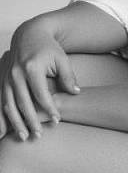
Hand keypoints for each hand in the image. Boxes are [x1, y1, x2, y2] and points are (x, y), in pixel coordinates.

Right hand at [0, 19, 79, 140]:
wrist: (29, 35)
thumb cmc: (48, 48)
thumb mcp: (62, 59)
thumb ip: (68, 76)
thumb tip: (76, 92)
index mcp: (32, 68)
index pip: (41, 93)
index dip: (49, 108)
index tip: (57, 120)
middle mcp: (16, 73)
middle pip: (23, 102)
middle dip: (31, 120)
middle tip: (39, 135)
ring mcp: (7, 78)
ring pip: (8, 104)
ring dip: (15, 122)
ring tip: (24, 137)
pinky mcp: (2, 81)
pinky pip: (0, 101)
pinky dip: (1, 117)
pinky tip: (5, 131)